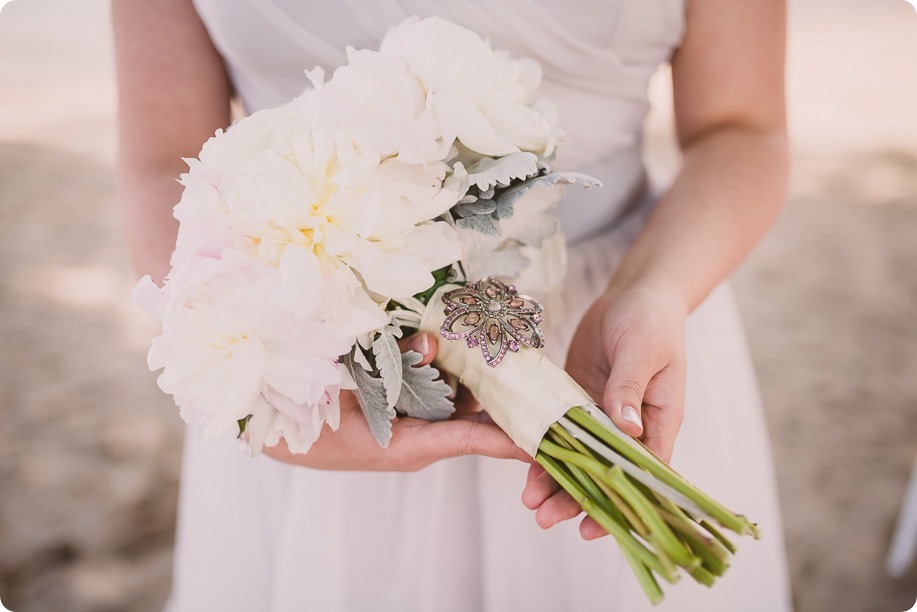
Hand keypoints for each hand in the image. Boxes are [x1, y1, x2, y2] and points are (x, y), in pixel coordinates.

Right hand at [263, 332, 528, 470]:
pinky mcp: (402, 417)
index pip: (473, 439)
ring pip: (457, 400)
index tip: (548, 436)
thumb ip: (391, 363)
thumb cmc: (307, 421)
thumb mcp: (347, 387)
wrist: (272, 430)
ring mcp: (411, 430)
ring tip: (499, 336)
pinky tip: (453, 340)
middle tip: (532, 360)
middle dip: (501, 390)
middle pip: (473, 414)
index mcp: (408, 444)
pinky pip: (435, 394)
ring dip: (474, 373)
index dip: (511, 437)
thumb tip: (432, 340)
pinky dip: (447, 370)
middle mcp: (418, 441)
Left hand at [521, 282, 687, 537]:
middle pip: (603, 475)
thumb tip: (625, 427)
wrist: (633, 295)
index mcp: (657, 422)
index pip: (640, 477)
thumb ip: (630, 387)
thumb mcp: (643, 351)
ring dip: (554, 479)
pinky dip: (541, 444)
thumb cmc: (651, 321)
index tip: (591, 529)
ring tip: (528, 501)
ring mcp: (600, 415)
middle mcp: (628, 427)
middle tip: (543, 518)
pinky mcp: (576, 399)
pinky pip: (558, 429)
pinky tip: (520, 456)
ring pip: (577, 457)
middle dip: (575, 500)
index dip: (618, 505)